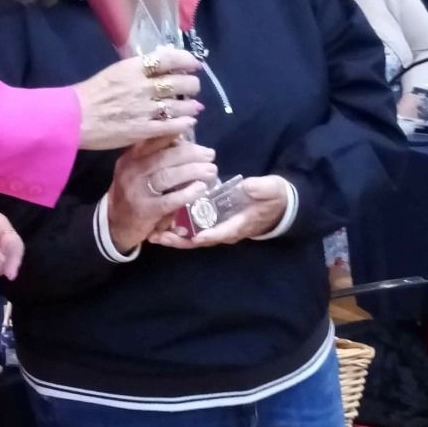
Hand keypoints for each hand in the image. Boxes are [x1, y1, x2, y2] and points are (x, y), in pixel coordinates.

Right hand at [75, 51, 202, 150]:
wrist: (74, 118)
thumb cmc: (92, 93)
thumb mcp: (116, 71)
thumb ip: (139, 68)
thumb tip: (162, 63)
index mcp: (134, 68)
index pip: (169, 58)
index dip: (187, 60)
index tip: (194, 64)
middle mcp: (144, 86)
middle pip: (181, 82)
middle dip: (192, 85)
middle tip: (192, 88)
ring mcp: (145, 109)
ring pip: (180, 105)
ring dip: (191, 106)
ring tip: (194, 107)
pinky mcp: (143, 129)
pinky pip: (172, 126)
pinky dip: (184, 123)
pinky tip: (188, 122)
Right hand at [106, 137, 220, 253]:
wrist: (114, 224)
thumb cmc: (132, 192)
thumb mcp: (136, 169)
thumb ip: (154, 155)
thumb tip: (182, 138)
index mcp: (131, 157)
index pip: (152, 139)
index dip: (172, 130)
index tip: (191, 123)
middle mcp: (132, 171)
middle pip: (164, 157)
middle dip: (191, 153)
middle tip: (210, 154)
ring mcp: (137, 191)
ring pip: (168, 176)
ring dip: (193, 171)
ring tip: (211, 170)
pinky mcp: (146, 211)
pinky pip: (169, 200)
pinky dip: (187, 193)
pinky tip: (201, 188)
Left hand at [148, 176, 290, 249]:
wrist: (275, 204)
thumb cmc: (273, 197)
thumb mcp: (271, 190)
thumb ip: (261, 189)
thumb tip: (248, 186)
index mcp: (240, 224)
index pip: (223, 232)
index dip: (210, 235)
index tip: (196, 237)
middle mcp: (225, 230)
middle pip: (200, 240)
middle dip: (180, 241)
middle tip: (160, 238)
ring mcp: (216, 228)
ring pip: (192, 237)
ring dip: (173, 237)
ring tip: (152, 235)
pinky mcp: (210, 222)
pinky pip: (191, 229)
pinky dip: (175, 228)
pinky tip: (158, 225)